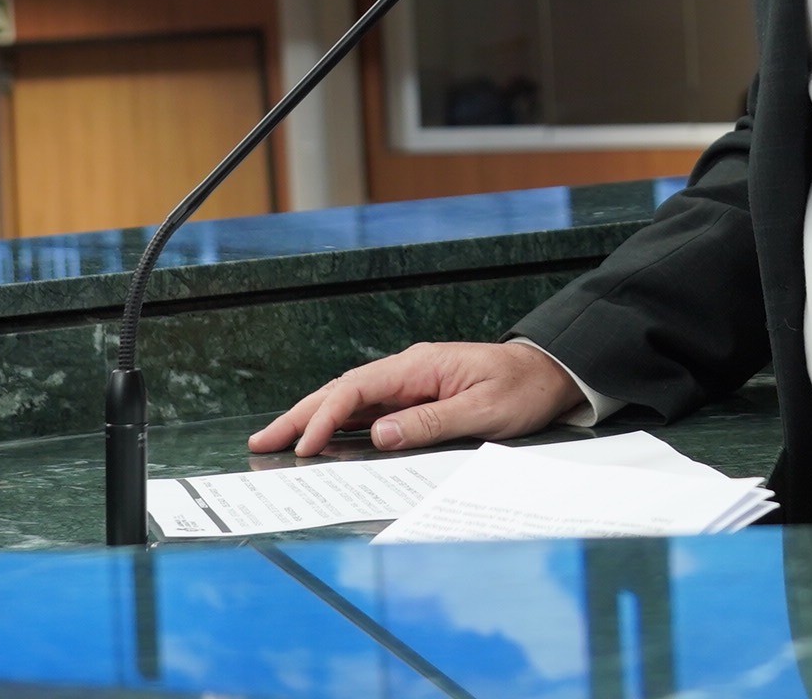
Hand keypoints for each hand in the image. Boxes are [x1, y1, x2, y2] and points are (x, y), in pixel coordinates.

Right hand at [247, 341, 580, 456]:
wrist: (550, 373)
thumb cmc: (522, 389)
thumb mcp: (483, 412)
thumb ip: (431, 423)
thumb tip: (380, 435)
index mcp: (418, 366)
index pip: (356, 389)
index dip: (323, 416)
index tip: (302, 446)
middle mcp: (408, 370)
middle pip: (341, 390)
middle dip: (299, 416)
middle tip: (261, 441)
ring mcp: (410, 381)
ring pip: (349, 399)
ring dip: (312, 419)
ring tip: (278, 441)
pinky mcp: (416, 395)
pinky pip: (369, 409)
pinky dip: (339, 423)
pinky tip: (322, 438)